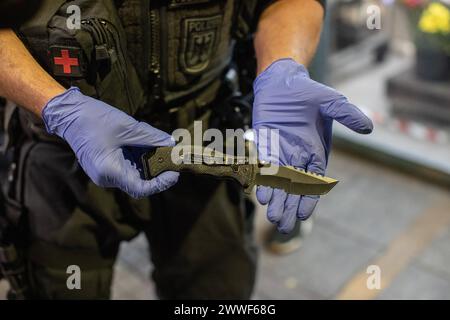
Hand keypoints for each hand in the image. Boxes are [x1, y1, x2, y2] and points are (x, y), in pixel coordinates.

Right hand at [42, 87, 178, 197]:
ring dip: (149, 164)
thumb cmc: (94, 119)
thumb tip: (171, 143)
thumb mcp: (127, 127)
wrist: (69, 113)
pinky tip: (148, 147)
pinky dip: (140, 159)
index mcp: (110, 171)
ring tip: (162, 149)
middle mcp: (107, 178)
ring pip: (135, 175)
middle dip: (158, 172)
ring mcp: (105, 173)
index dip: (161, 184)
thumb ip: (151, 137)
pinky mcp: (106, 166)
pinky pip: (127, 168)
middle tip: (173, 158)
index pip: (141, 189)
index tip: (174, 173)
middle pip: (139, 183)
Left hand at [252, 58, 372, 232]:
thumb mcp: (330, 101)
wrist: (282, 82)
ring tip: (272, 217)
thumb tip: (369, 128)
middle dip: (289, 206)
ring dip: (275, 199)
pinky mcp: (264, 145)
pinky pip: (263, 166)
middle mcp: (297, 155)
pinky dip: (262, 180)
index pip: (312, 181)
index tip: (303, 215)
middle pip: (293, 187)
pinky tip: (260, 194)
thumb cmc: (307, 92)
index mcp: (314, 151)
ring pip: (277, 181)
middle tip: (283, 226)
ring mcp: (279, 151)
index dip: (308, 198)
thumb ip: (347, 114)